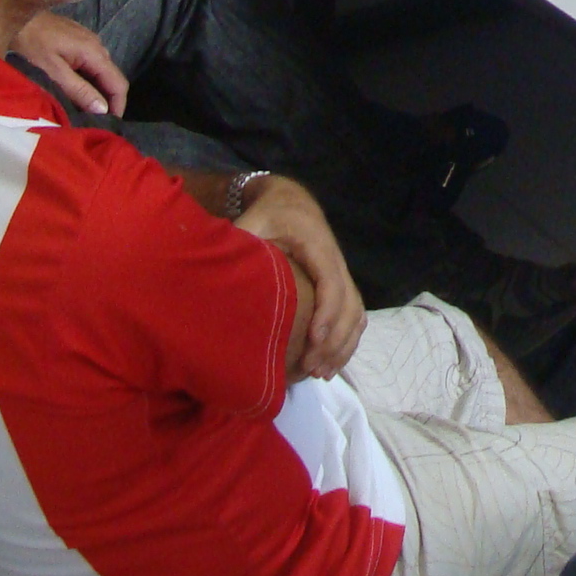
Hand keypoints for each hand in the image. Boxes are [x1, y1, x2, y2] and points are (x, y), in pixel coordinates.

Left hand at [12, 11, 126, 116]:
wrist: (17, 16)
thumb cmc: (31, 44)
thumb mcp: (53, 71)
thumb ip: (79, 90)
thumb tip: (103, 109)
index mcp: (95, 53)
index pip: (118, 83)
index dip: (118, 106)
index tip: (109, 126)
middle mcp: (98, 46)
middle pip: (111, 78)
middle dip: (107, 101)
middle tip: (94, 122)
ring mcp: (89, 41)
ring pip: (100, 72)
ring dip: (96, 91)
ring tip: (84, 111)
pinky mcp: (78, 41)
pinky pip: (90, 65)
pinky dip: (87, 81)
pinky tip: (75, 91)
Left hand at [236, 176, 365, 378]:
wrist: (290, 202)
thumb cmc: (268, 215)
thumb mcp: (253, 221)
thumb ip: (241, 242)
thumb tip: (219, 271)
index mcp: (317, 244)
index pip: (331, 280)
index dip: (326, 312)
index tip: (312, 339)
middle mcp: (336, 260)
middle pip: (349, 303)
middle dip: (333, 339)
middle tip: (309, 368)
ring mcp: (341, 273)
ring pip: (357, 313)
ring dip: (342, 345)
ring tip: (319, 373)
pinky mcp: (340, 284)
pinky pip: (355, 315)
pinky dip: (347, 341)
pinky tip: (330, 364)